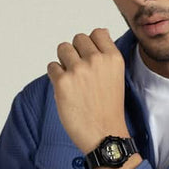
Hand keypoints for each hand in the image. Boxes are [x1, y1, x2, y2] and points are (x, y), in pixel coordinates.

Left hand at [46, 28, 127, 153]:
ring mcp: (79, 70)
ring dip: (63, 61)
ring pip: (62, 48)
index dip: (90, 44)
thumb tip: (98, 35)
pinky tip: (65, 90)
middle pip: (78, 38)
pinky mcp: (63, 82)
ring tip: (71, 80)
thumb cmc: (109, 110)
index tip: (90, 58)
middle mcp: (96, 60)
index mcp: (113, 58)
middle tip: (79, 73)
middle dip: (76, 52)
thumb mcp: (116, 77)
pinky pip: (51, 67)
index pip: (97, 33)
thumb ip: (106, 57)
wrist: (105, 135)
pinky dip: (55, 77)